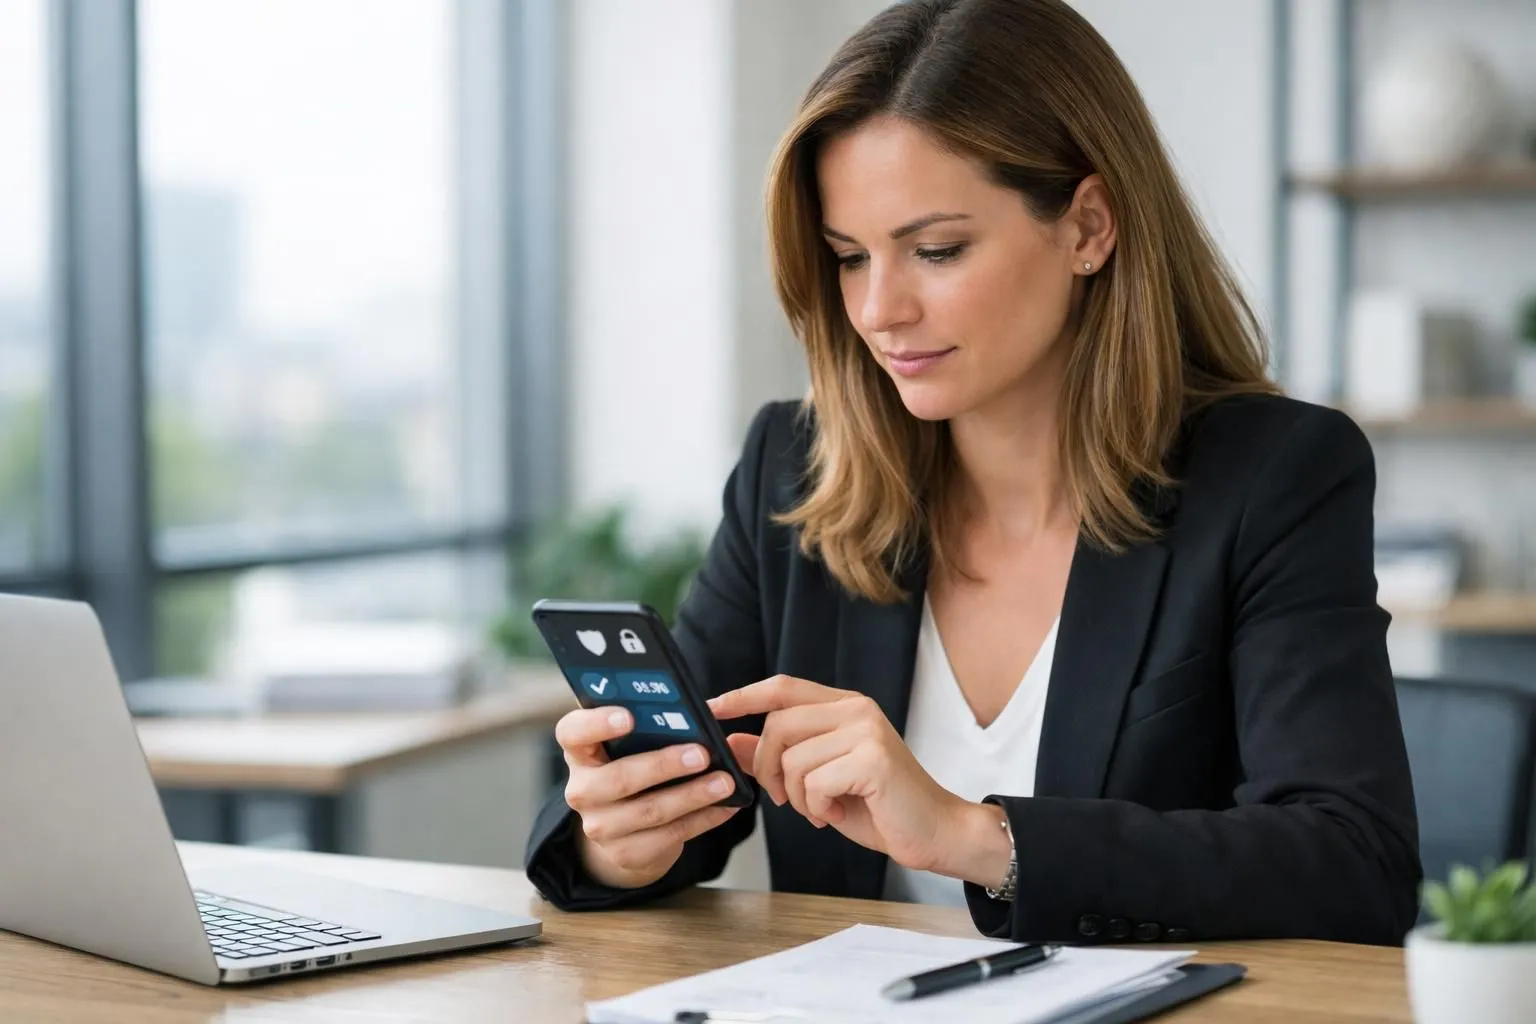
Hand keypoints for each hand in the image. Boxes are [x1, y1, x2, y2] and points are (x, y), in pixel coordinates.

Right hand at [555, 706, 741, 889]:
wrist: (624, 827)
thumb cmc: (633, 766)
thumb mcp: (629, 744)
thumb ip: (648, 726)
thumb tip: (691, 714)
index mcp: (579, 751)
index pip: (572, 732)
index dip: (597, 723)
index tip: (629, 716)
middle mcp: (581, 790)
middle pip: (619, 778)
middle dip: (664, 765)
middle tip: (701, 755)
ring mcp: (599, 826)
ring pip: (650, 811)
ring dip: (693, 795)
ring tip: (725, 782)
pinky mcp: (624, 854)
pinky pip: (669, 836)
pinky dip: (703, 819)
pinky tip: (725, 806)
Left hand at [709, 675, 981, 875]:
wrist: (935, 833)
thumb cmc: (880, 807)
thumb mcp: (818, 780)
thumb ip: (778, 757)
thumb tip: (732, 741)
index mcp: (844, 706)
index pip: (782, 687)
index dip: (742, 696)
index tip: (712, 710)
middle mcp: (856, 709)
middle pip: (778, 725)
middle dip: (768, 768)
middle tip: (782, 798)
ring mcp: (866, 731)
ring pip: (793, 760)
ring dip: (796, 797)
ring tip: (822, 809)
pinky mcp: (873, 759)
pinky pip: (814, 783)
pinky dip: (817, 809)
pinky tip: (838, 814)